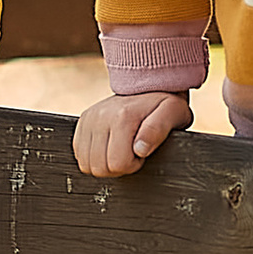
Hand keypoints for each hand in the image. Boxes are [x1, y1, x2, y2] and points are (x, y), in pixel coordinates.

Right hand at [74, 91, 192, 175]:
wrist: (148, 86)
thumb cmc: (164, 105)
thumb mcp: (173, 114)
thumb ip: (158, 130)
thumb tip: (140, 149)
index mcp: (122, 117)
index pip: (118, 164)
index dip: (134, 164)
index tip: (142, 151)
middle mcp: (100, 116)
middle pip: (99, 167)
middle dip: (118, 166)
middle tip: (132, 151)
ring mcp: (88, 119)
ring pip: (86, 164)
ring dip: (105, 162)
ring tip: (121, 148)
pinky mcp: (82, 121)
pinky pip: (79, 153)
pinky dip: (94, 156)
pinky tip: (109, 146)